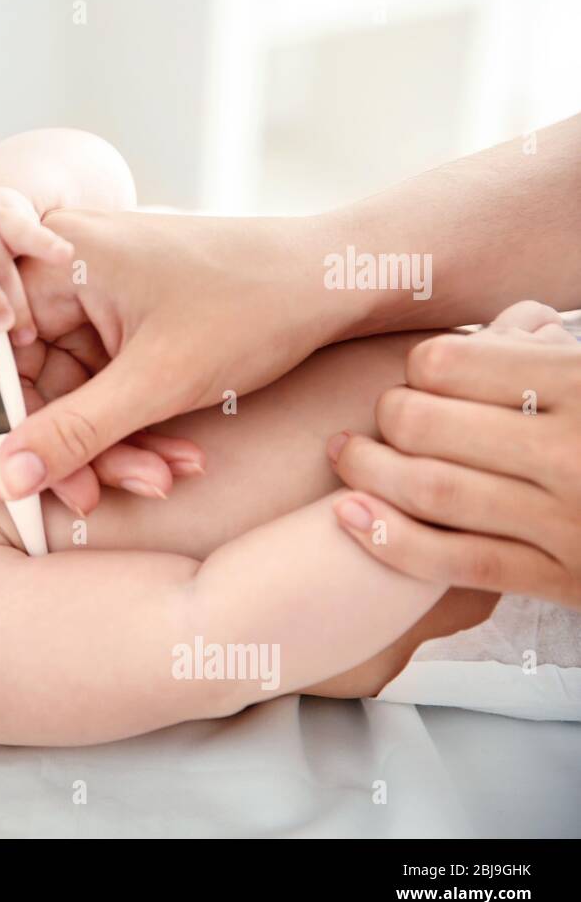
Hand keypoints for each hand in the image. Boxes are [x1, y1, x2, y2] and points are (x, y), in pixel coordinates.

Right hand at [0, 207, 352, 512]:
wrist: (333, 279)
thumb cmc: (252, 306)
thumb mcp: (157, 380)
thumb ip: (73, 432)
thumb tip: (7, 479)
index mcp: (56, 260)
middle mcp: (64, 270)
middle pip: (25, 377)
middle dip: (60, 445)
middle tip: (85, 499)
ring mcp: (96, 296)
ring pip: (69, 392)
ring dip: (107, 445)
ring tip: (159, 480)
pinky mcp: (123, 320)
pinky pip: (103, 386)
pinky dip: (132, 426)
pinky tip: (174, 459)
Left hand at [329, 301, 580, 606]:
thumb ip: (556, 349)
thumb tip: (514, 320)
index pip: (454, 364)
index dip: (423, 365)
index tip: (421, 370)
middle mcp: (574, 454)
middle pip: (427, 425)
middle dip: (387, 416)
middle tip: (381, 413)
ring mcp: (568, 524)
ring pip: (433, 492)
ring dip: (369, 472)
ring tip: (344, 453)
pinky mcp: (565, 581)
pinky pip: (458, 562)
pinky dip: (392, 541)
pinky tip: (351, 515)